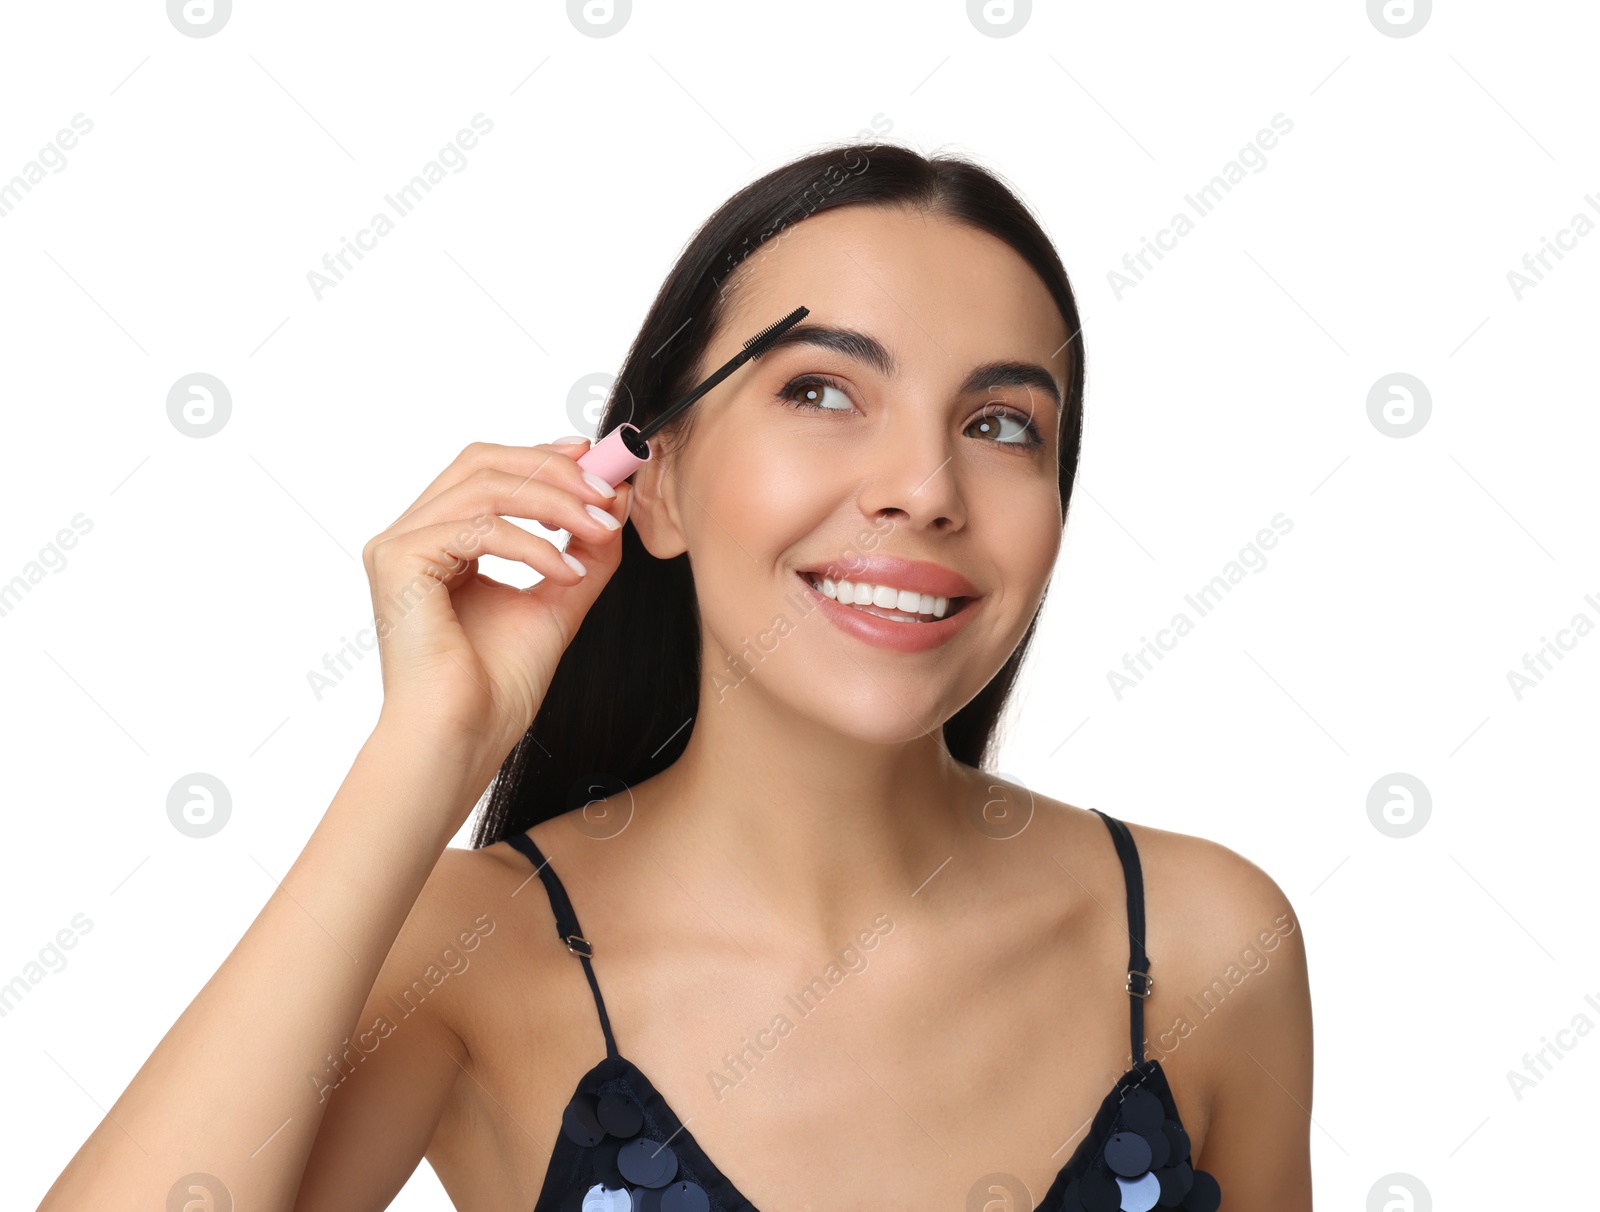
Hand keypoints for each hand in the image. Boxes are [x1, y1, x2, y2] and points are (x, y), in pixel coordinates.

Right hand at [360, 438, 631, 761]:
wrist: (461, 740)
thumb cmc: (496, 687)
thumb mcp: (558, 600)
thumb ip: (584, 549)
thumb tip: (616, 498)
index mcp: (441, 540)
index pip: (489, 470)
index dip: (544, 456)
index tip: (598, 460)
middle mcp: (413, 535)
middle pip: (483, 462)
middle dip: (555, 472)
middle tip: (608, 494)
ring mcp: (399, 544)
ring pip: (485, 485)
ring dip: (556, 504)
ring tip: (601, 532)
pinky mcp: (397, 560)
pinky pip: (479, 527)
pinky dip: (534, 545)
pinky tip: (567, 574)